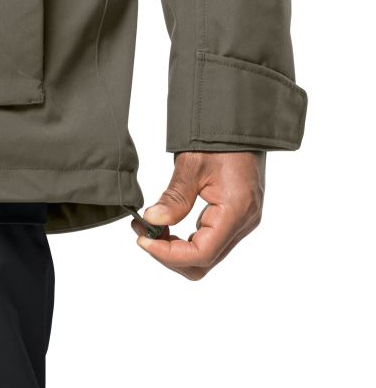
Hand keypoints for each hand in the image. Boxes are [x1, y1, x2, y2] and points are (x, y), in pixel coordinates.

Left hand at [131, 151, 264, 279]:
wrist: (244, 124)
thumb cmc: (222, 139)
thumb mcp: (193, 164)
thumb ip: (174, 198)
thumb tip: (152, 221)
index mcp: (236, 211)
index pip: (201, 254)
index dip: (168, 254)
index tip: (143, 239)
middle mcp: (244, 223)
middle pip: (203, 263)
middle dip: (169, 255)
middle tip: (143, 234)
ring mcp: (242, 223)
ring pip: (206, 256)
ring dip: (175, 249)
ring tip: (150, 228)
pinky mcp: (236, 218)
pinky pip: (209, 242)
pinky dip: (185, 241)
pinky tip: (167, 224)